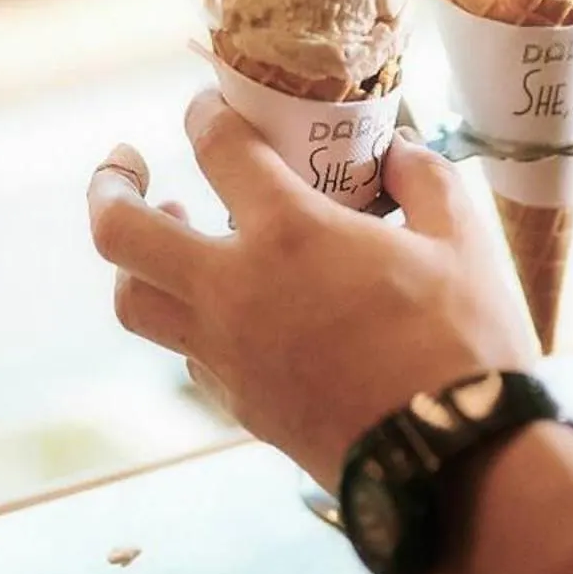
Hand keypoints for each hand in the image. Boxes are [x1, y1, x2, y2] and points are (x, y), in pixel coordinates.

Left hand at [86, 90, 537, 489]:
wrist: (454, 467)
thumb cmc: (464, 346)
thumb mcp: (463, 241)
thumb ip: (426, 180)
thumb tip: (400, 153)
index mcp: (289, 234)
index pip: (214, 148)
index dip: (204, 114)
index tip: (207, 106)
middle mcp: (236, 292)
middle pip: (121, 234)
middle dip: (107, 187)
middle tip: (123, 164)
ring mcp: (228, 356)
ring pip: (137, 303)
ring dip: (136, 261)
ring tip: (166, 231)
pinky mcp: (240, 407)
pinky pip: (187, 353)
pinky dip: (190, 319)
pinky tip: (229, 307)